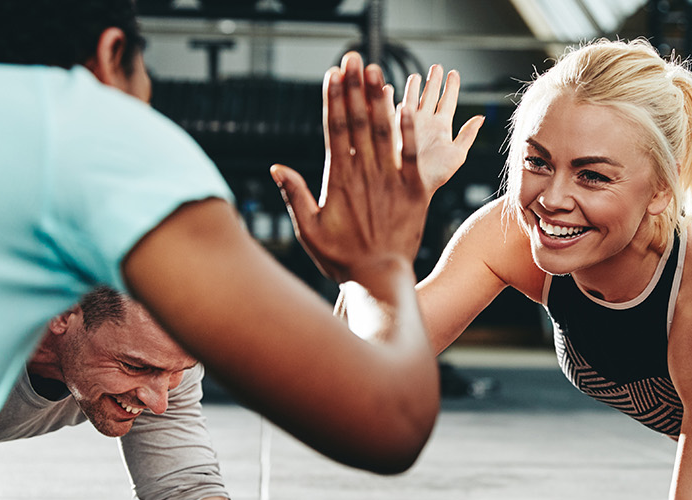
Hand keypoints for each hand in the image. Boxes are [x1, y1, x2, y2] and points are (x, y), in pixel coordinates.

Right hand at [273, 52, 426, 284]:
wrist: (379, 280)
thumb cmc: (341, 259)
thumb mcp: (309, 230)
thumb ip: (294, 196)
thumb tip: (276, 167)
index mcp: (338, 180)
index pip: (334, 131)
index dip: (333, 100)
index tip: (331, 75)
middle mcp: (364, 174)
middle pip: (357, 122)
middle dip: (354, 88)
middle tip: (352, 57)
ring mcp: (391, 180)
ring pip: (383, 131)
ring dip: (378, 99)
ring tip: (375, 70)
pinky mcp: (415, 190)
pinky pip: (412, 155)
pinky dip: (409, 131)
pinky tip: (406, 106)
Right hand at [396, 65, 484, 193]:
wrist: (410, 185)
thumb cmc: (434, 175)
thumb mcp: (457, 154)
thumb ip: (468, 135)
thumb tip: (481, 118)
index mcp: (441, 127)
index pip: (448, 101)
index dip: (451, 87)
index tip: (454, 73)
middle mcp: (424, 123)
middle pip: (430, 95)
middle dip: (434, 80)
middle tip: (437, 66)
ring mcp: (407, 123)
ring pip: (411, 98)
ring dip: (414, 86)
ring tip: (416, 74)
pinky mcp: (392, 126)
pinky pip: (390, 108)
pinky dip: (389, 97)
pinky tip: (388, 88)